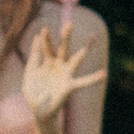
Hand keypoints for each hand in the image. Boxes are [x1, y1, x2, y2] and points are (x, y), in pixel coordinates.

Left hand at [20, 5, 105, 127]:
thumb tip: (36, 41)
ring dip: (84, 48)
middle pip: (62, 48)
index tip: (43, 31)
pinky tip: (103, 73)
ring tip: (93, 36)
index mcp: (46, 63)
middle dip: (66, 36)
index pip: (45, 48)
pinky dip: (93, 78)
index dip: (45, 40)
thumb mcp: (29, 75)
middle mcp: (58, 66)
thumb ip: (33, 60)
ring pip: (76, 59)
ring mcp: (65, 74)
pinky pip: (83, 81)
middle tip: (69, 23)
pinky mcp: (69, 85)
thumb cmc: (33, 93)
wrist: (39, 110)